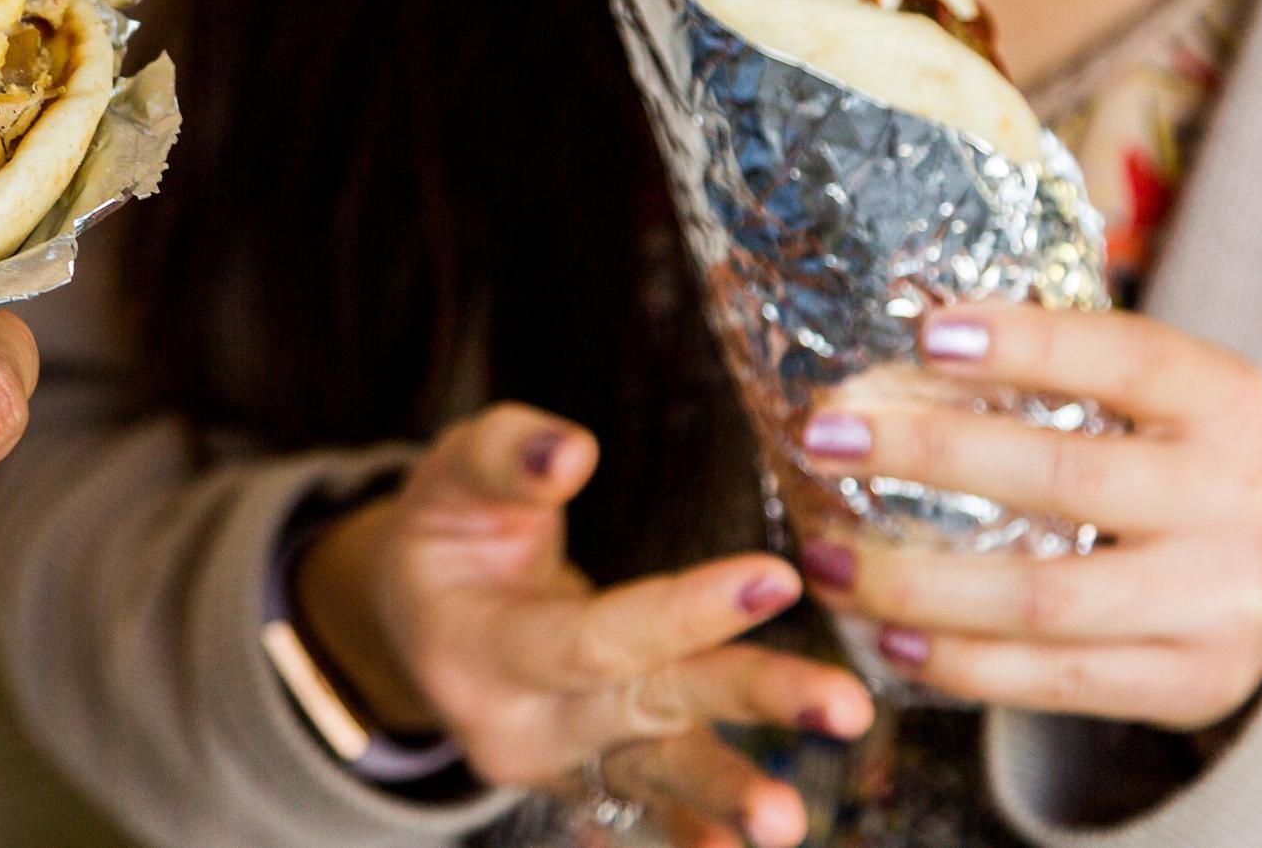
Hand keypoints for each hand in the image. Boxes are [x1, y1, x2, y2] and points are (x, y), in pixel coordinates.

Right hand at [296, 404, 872, 847]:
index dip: (684, 611)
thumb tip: (571, 453)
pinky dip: (695, 828)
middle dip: (749, 702)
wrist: (416, 618)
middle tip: (845, 706)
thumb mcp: (448, 477)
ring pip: (656, 772)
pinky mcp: (588, 779)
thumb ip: (504, 458)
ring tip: (794, 821)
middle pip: (647, 709)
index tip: (776, 577)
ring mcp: (556, 762)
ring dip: (729, 794)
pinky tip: (745, 845)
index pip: (595, 637)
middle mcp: (518, 723)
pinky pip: (647, 807)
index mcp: (479, 648)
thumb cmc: (445, 532)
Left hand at [794, 302, 1261, 729]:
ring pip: (1044, 597)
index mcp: (1226, 403)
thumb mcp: (1153, 402)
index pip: (1128, 357)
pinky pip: (1053, 679)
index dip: (1030, 343)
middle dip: (930, 453)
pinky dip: (957, 660)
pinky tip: (886, 635)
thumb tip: (909, 329)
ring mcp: (1219, 601)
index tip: (928, 331)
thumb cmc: (1166, 466)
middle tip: (824, 434)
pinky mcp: (1189, 682)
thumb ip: (1063, 371)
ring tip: (827, 560)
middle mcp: (1233, 498)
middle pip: (1065, 477)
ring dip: (916, 581)